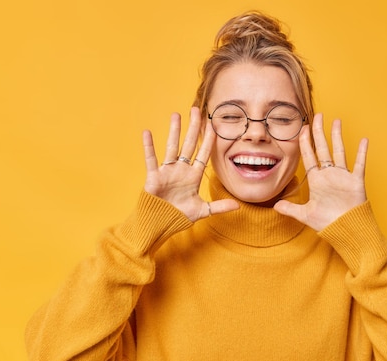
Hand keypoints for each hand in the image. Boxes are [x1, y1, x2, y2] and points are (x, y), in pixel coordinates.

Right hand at [142, 107, 238, 221]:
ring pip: (172, 147)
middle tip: (196, 110)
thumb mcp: (203, 211)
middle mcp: (181, 170)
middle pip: (189, 144)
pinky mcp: (154, 176)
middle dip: (193, 128)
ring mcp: (167, 172)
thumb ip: (219, 207)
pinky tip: (147, 133)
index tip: (213, 125)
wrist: (160, 223)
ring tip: (176, 115)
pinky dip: (149, 147)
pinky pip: (151, 159)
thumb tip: (239, 206)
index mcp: (193, 176)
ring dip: (174, 131)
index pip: (203, 154)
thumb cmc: (179, 216)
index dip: (208, 140)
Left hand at [274, 113, 367, 230]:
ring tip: (336, 121)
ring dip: (337, 136)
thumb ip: (290, 208)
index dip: (305, 143)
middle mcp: (329, 175)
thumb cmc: (327, 223)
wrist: (345, 230)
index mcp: (317, 180)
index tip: (302, 128)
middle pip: (322, 149)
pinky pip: (359, 164)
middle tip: (317, 116)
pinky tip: (364, 140)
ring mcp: (342, 177)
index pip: (309, 156)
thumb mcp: (305, 214)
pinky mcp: (355, 181)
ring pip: (339, 151)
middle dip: (319, 132)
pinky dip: (362, 152)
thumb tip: (275, 206)